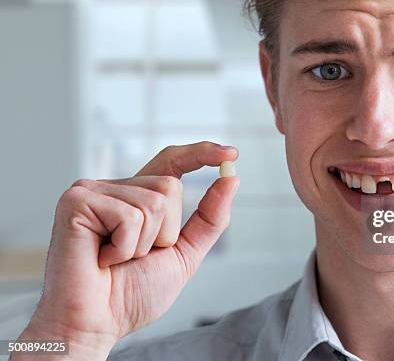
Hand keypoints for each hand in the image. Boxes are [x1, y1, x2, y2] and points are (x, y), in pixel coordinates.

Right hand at [15, 141, 238, 359]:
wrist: (96, 325)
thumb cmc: (131, 294)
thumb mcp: (184, 253)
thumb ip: (209, 218)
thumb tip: (232, 179)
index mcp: (137, 197)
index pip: (172, 162)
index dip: (202, 153)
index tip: (232, 153)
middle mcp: (115, 188)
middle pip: (170, 186)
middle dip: (166, 232)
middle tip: (134, 256)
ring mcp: (92, 191)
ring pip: (154, 202)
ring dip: (144, 244)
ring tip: (115, 259)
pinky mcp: (77, 201)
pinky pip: (130, 216)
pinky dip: (124, 248)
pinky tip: (102, 259)